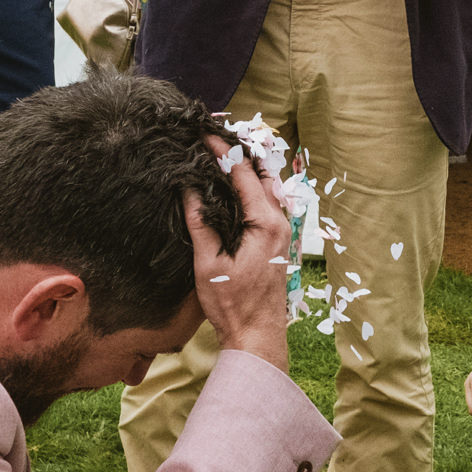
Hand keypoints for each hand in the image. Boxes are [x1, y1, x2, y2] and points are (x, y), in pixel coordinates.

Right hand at [186, 137, 293, 370]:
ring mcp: (282, 232)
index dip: (223, 153)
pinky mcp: (278, 241)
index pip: (244, 175)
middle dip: (239, 154)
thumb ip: (200, 223)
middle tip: (214, 139)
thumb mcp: (209, 264)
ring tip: (221, 156)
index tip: (204, 135)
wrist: (257, 335)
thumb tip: (188, 189)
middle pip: (262, 175)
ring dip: (246, 170)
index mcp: (266, 223)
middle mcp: (280, 223)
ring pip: (267, 188)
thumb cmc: (233, 304)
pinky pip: (267, 204)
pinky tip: (232, 188)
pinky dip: (251, 188)